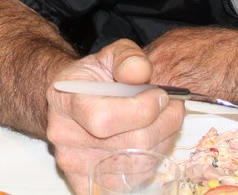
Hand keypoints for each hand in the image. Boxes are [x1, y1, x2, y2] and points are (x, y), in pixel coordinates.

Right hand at [45, 39, 184, 193]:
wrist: (73, 102)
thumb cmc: (92, 79)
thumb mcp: (109, 56)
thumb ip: (126, 57)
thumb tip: (140, 72)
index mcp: (65, 101)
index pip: (105, 119)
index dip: (142, 109)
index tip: (160, 95)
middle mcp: (66, 138)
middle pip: (131, 143)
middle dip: (163, 122)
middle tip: (172, 106)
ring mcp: (76, 165)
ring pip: (139, 163)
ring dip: (163, 140)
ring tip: (163, 120)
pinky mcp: (90, 184)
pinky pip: (134, 180)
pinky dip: (151, 160)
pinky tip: (150, 140)